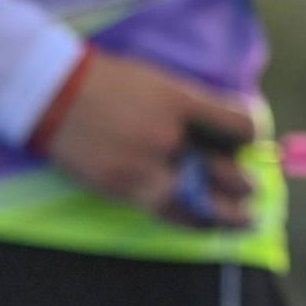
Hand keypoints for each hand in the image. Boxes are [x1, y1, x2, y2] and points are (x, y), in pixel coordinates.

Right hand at [38, 49, 257, 224]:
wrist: (54, 94)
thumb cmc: (110, 81)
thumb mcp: (159, 80)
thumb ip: (191, 104)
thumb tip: (223, 130)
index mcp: (180, 101)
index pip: (239, 125)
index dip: (250, 135)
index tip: (248, 140)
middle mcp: (167, 137)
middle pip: (226, 169)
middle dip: (244, 182)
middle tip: (251, 186)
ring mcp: (144, 167)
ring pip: (202, 202)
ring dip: (230, 215)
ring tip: (247, 220)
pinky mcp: (123, 189)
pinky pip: (169, 214)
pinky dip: (194, 222)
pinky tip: (209, 225)